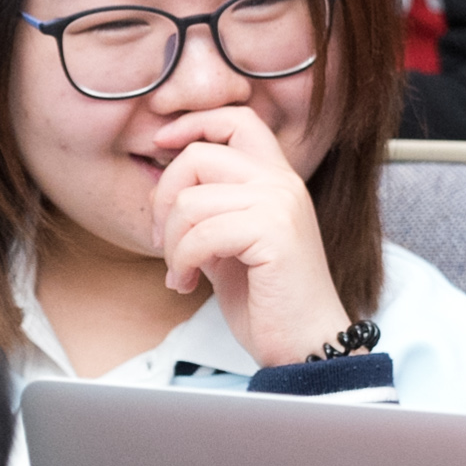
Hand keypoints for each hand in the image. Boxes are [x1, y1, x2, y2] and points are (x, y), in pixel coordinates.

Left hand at [147, 106, 354, 368]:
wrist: (306, 345)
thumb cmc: (269, 301)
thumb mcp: (229, 244)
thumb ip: (207, 212)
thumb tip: (163, 190)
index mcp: (277, 180)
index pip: (237, 120)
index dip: (193, 124)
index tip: (160, 146)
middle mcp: (283, 183)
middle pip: (199, 156)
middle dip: (164, 199)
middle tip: (159, 240)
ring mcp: (281, 205)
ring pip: (191, 200)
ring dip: (170, 243)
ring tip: (179, 272)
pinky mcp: (274, 233)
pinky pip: (201, 234)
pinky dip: (182, 262)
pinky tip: (186, 283)